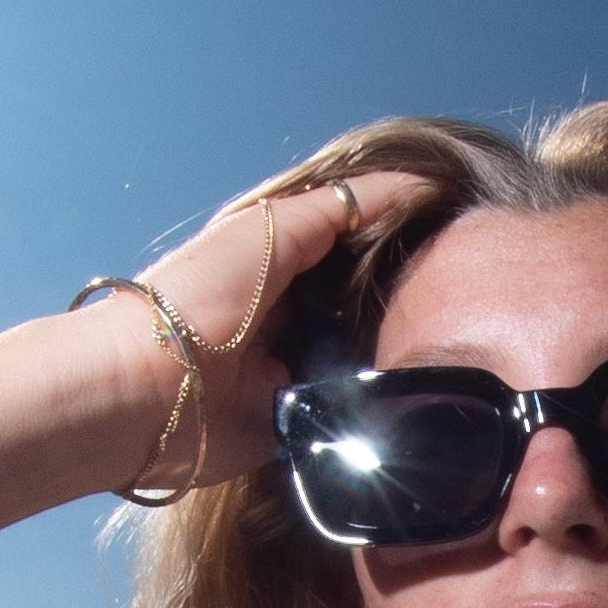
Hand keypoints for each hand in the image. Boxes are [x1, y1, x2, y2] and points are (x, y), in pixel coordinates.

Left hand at [95, 172, 425, 497]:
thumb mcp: (269, 229)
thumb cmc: (198, 298)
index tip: (458, 222)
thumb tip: (413, 186)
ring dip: (399, 344)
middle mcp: (294, 310)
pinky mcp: (303, 420)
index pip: (358, 235)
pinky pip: (357, 408)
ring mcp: (300, 367)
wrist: (148, 393)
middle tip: (459, 284)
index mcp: (280, 258)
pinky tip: (417, 385)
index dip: (404, 226)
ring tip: (448, 332)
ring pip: (371, 349)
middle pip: (371, 293)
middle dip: (409, 289)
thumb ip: (336, 209)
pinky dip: (381, 399)